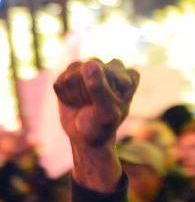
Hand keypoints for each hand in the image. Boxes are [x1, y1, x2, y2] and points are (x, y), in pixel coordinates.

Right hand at [54, 59, 139, 191]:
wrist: (85, 137)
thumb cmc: (102, 126)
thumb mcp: (106, 112)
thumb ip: (100, 89)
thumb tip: (90, 63)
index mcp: (128, 77)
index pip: (112, 72)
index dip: (105, 90)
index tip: (111, 105)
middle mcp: (111, 69)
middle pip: (91, 66)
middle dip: (88, 89)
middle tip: (95, 105)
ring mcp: (91, 69)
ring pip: (74, 70)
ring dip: (75, 92)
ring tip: (84, 104)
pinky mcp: (71, 74)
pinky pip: (61, 79)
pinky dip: (64, 94)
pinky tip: (73, 101)